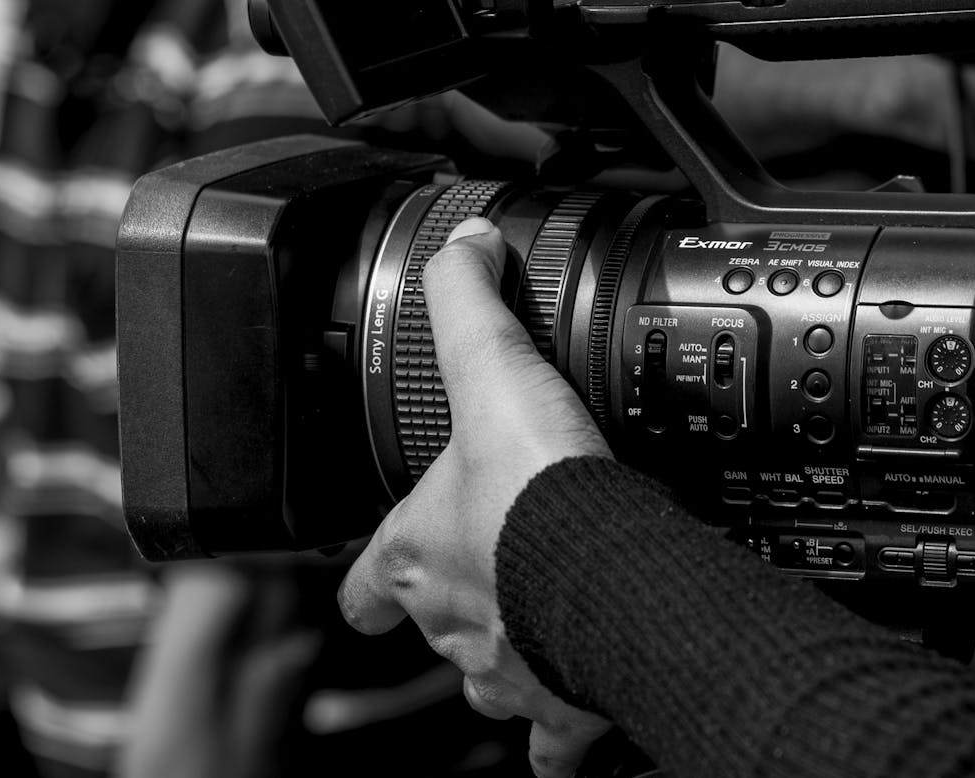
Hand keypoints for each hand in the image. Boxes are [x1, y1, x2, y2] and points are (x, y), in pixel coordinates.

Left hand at [338, 216, 611, 777]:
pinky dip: (562, 730)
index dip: (365, 581)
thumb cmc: (541, 486)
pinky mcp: (563, 708)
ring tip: (536, 628)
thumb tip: (462, 246)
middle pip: (433, 628)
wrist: (609, 565)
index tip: (371, 583)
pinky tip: (581, 706)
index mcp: (418, 554)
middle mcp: (451, 618)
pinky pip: (552, 742)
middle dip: (454, 609)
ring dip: (503, 660)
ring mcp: (503, 670)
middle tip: (489, 580)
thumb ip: (469, 303)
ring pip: (487, 682)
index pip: (365, 581)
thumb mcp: (491, 368)